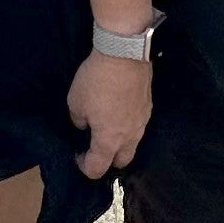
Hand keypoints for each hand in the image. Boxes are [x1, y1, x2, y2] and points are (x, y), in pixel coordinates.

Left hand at [67, 46, 152, 180]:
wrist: (124, 54)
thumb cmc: (96, 81)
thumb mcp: (75, 102)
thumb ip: (79, 121)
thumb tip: (85, 125)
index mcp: (109, 141)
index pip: (98, 168)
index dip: (84, 166)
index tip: (77, 155)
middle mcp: (129, 137)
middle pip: (121, 162)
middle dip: (107, 160)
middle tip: (94, 146)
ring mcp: (142, 122)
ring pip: (132, 144)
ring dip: (119, 143)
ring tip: (106, 128)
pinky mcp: (148, 107)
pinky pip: (137, 126)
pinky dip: (127, 126)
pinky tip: (118, 111)